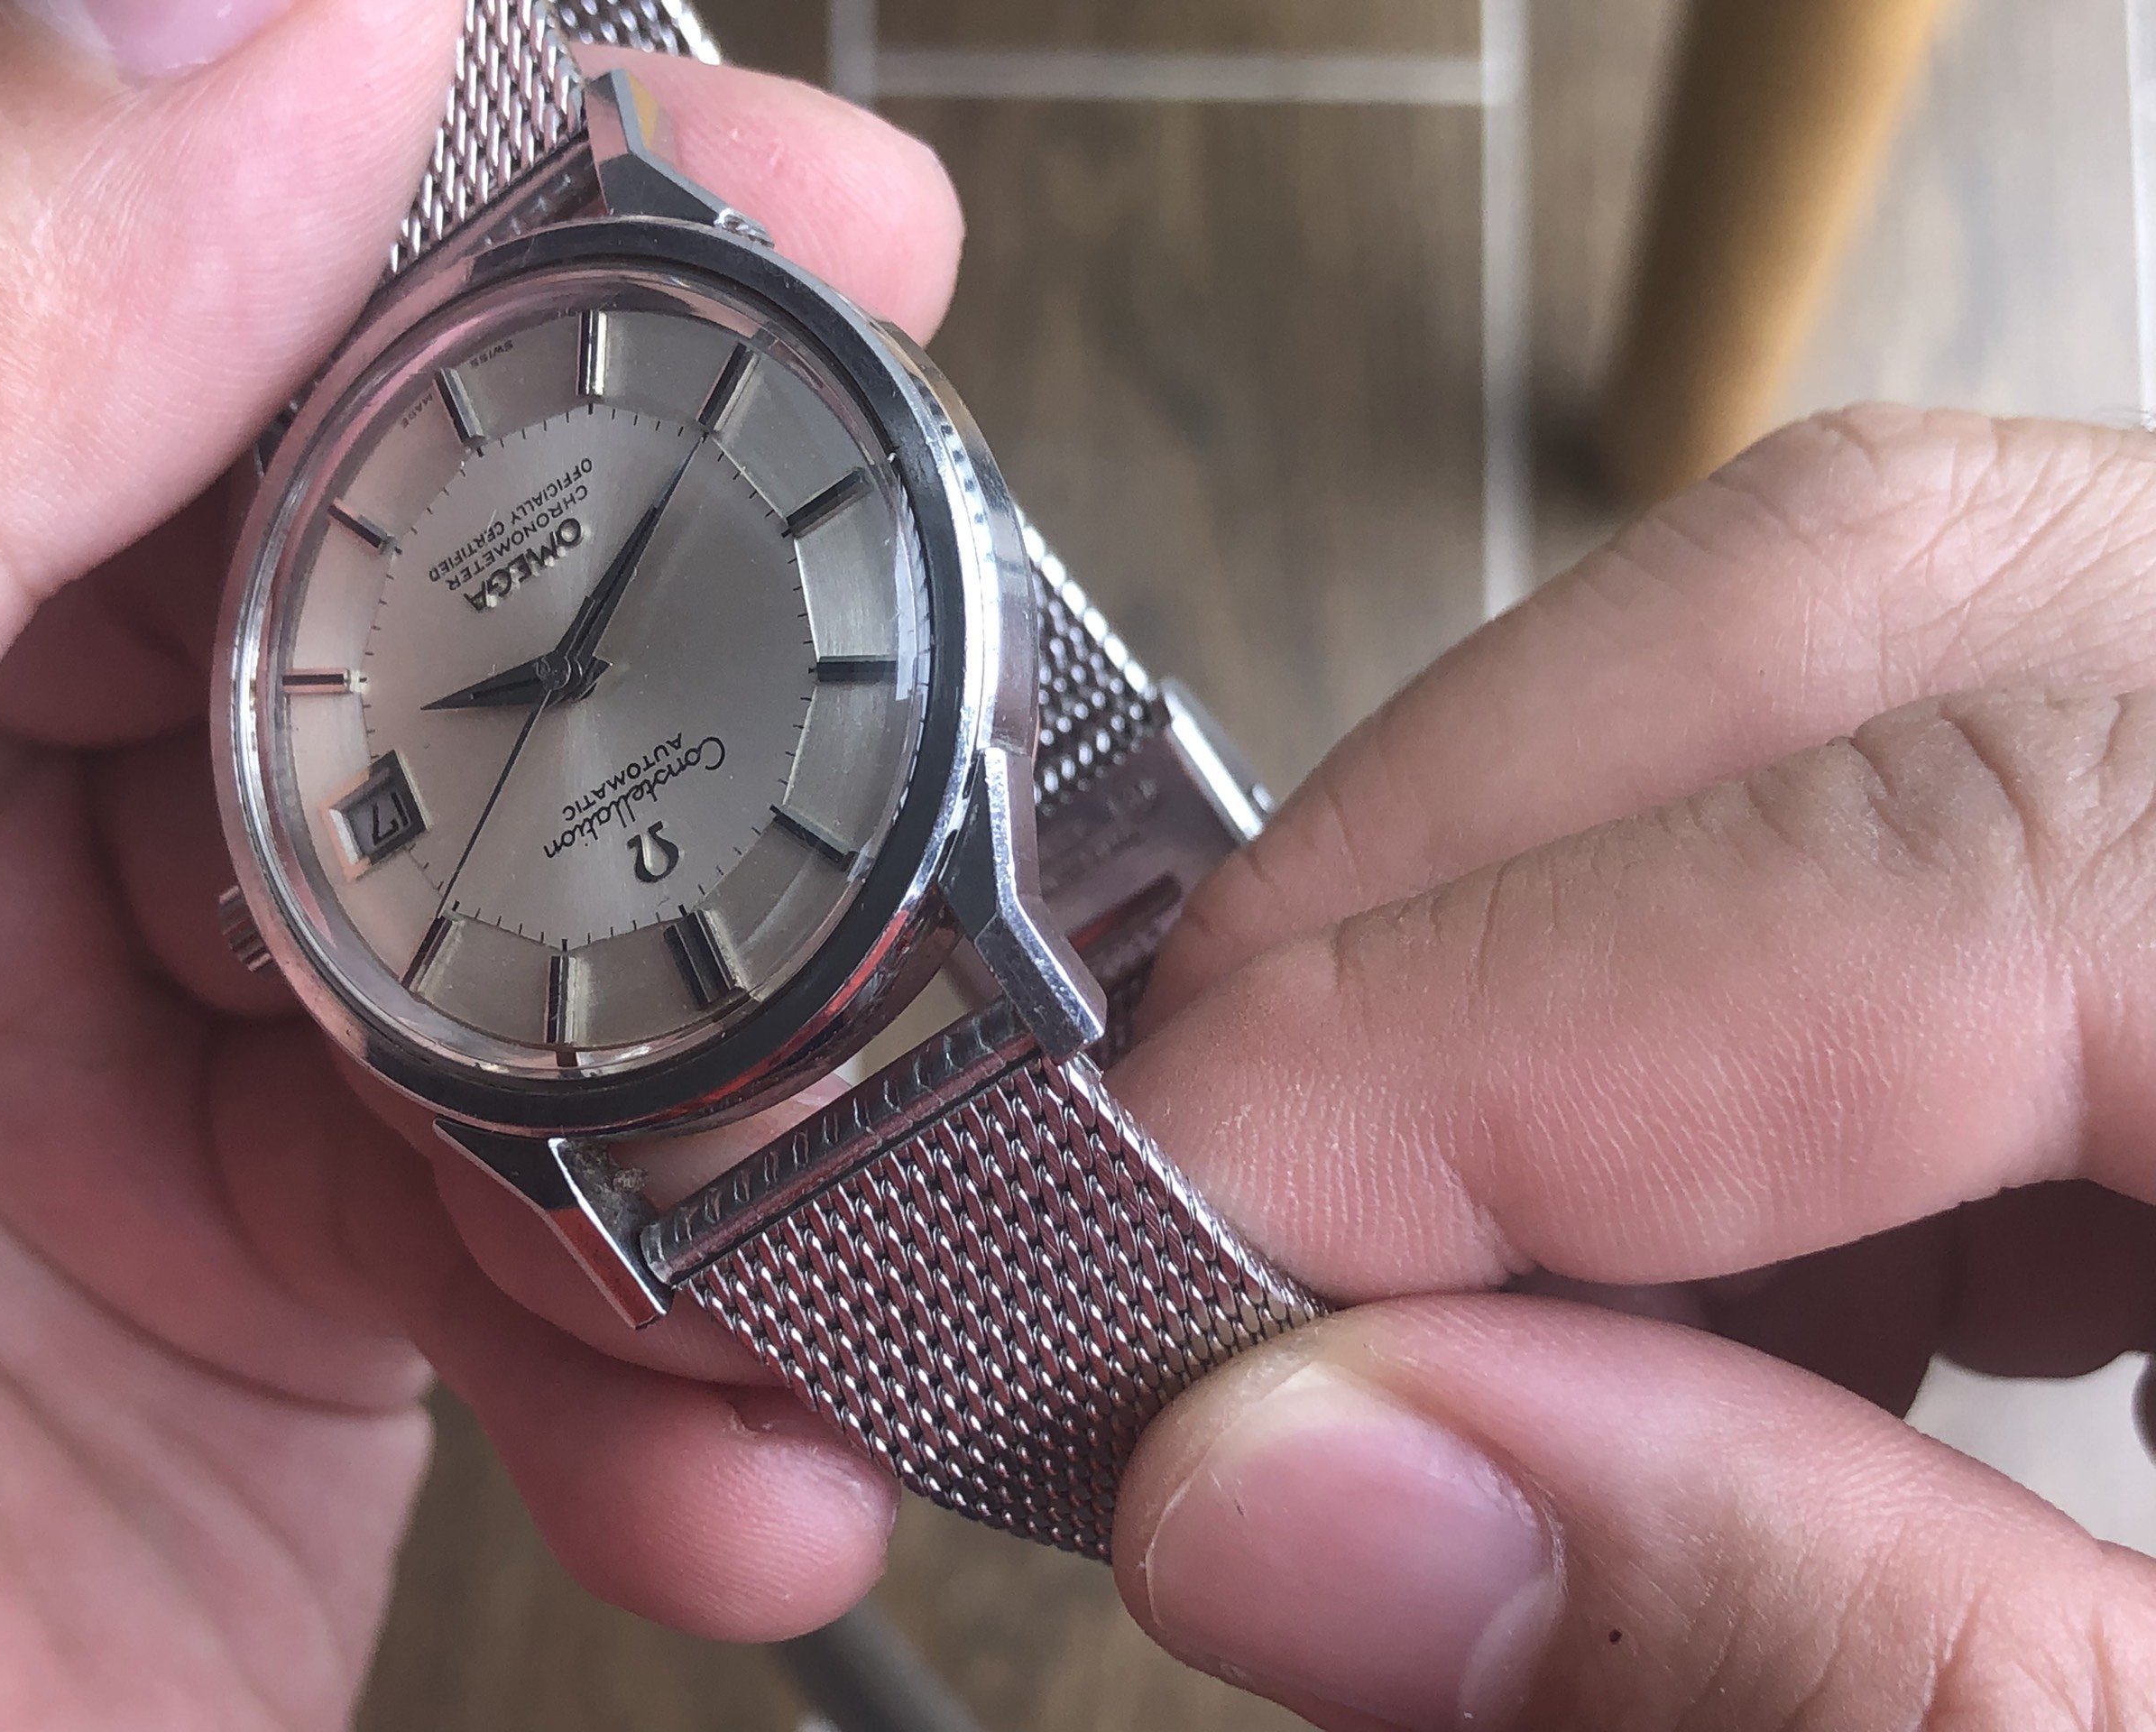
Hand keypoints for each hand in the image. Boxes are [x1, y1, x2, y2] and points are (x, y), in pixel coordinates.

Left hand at [0, 2, 959, 1725]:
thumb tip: (245, 17)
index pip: (216, 306)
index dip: (536, 247)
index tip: (833, 230)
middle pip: (466, 655)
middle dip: (735, 753)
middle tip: (944, 781)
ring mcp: (146, 1067)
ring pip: (573, 983)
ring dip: (759, 1135)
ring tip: (847, 1226)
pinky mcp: (275, 1326)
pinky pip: (558, 1290)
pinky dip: (697, 1387)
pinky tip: (743, 1453)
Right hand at [1095, 407, 2155, 1729]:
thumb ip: (1825, 1660)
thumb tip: (1301, 1499)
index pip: (1910, 852)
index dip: (1435, 1050)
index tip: (1128, 1258)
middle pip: (1841, 610)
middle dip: (1435, 901)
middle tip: (1215, 1208)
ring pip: (1856, 649)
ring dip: (1568, 953)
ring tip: (1474, 1291)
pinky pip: (1950, 766)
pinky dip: (1743, 994)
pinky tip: (1735, 1261)